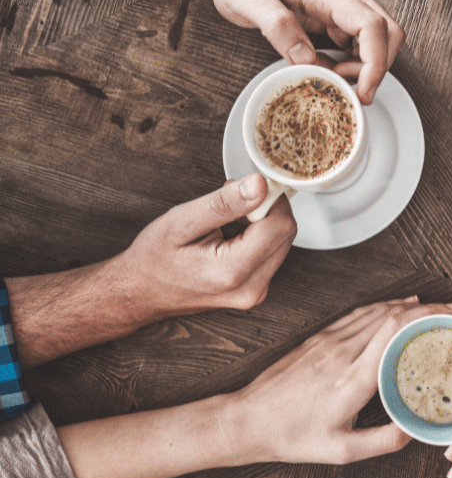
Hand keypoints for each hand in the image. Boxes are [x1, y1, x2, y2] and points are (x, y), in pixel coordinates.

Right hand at [116, 174, 296, 320]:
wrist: (140, 292)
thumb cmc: (154, 259)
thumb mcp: (182, 221)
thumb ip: (224, 203)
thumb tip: (261, 184)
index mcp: (233, 272)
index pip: (280, 225)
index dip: (269, 199)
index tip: (244, 189)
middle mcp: (252, 288)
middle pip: (285, 234)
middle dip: (264, 210)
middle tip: (230, 206)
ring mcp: (256, 293)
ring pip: (281, 243)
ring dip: (261, 224)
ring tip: (225, 224)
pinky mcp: (256, 290)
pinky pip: (272, 254)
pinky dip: (257, 238)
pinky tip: (230, 238)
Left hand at [211, 0, 404, 103]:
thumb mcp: (247, 0)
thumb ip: (277, 26)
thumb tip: (307, 57)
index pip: (372, 26)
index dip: (375, 63)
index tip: (362, 92)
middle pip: (390, 33)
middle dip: (377, 68)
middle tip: (346, 88)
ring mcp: (346, 7)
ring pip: (382, 41)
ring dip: (367, 68)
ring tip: (333, 77)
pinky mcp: (341, 19)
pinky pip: (364, 45)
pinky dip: (355, 65)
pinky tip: (330, 70)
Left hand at [225, 299, 451, 464]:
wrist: (247, 420)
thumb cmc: (291, 436)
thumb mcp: (342, 451)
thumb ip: (383, 440)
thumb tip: (415, 428)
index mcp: (352, 378)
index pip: (395, 331)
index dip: (430, 319)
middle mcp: (342, 352)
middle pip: (395, 315)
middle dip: (433, 309)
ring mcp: (329, 341)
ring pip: (378, 310)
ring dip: (413, 305)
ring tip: (440, 307)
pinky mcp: (319, 337)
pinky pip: (360, 314)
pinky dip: (386, 306)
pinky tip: (401, 307)